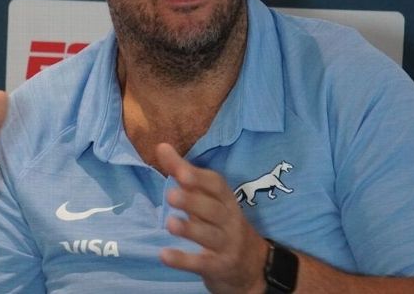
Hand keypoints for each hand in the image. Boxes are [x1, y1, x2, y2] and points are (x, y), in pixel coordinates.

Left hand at [156, 143, 268, 293]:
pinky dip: (184, 260)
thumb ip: (184, 174)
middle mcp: (230, 221)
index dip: (200, 179)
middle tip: (171, 196)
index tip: (182, 172)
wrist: (251, 265)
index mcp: (226, 201)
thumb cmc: (221, 224)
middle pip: (214, 210)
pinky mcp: (219, 267)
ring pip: (210, 236)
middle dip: (193, 202)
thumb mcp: (207, 199)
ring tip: (170, 224)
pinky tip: (165, 255)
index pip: (217, 186)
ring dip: (190, 229)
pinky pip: (202, 263)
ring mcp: (226, 245)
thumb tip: (161, 146)